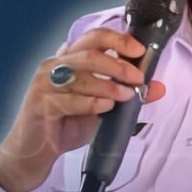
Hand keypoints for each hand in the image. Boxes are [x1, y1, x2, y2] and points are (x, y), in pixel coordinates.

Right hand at [0, 28, 165, 191]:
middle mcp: (54, 65)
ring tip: (126, 95)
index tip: (138, 49)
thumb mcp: (101, 108)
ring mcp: (44, 84)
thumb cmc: (65, 124)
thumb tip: (158, 88)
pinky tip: (105, 108)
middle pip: (89, 54)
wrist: (34, 153)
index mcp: (69, 59)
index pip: (94, 38)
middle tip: (137, 77)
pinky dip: (92, 103)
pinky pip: (69, 100)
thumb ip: (127, 95)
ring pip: (80, 76)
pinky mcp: (40, 104)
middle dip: (118, 65)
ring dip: (108, 86)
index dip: (117, 39)